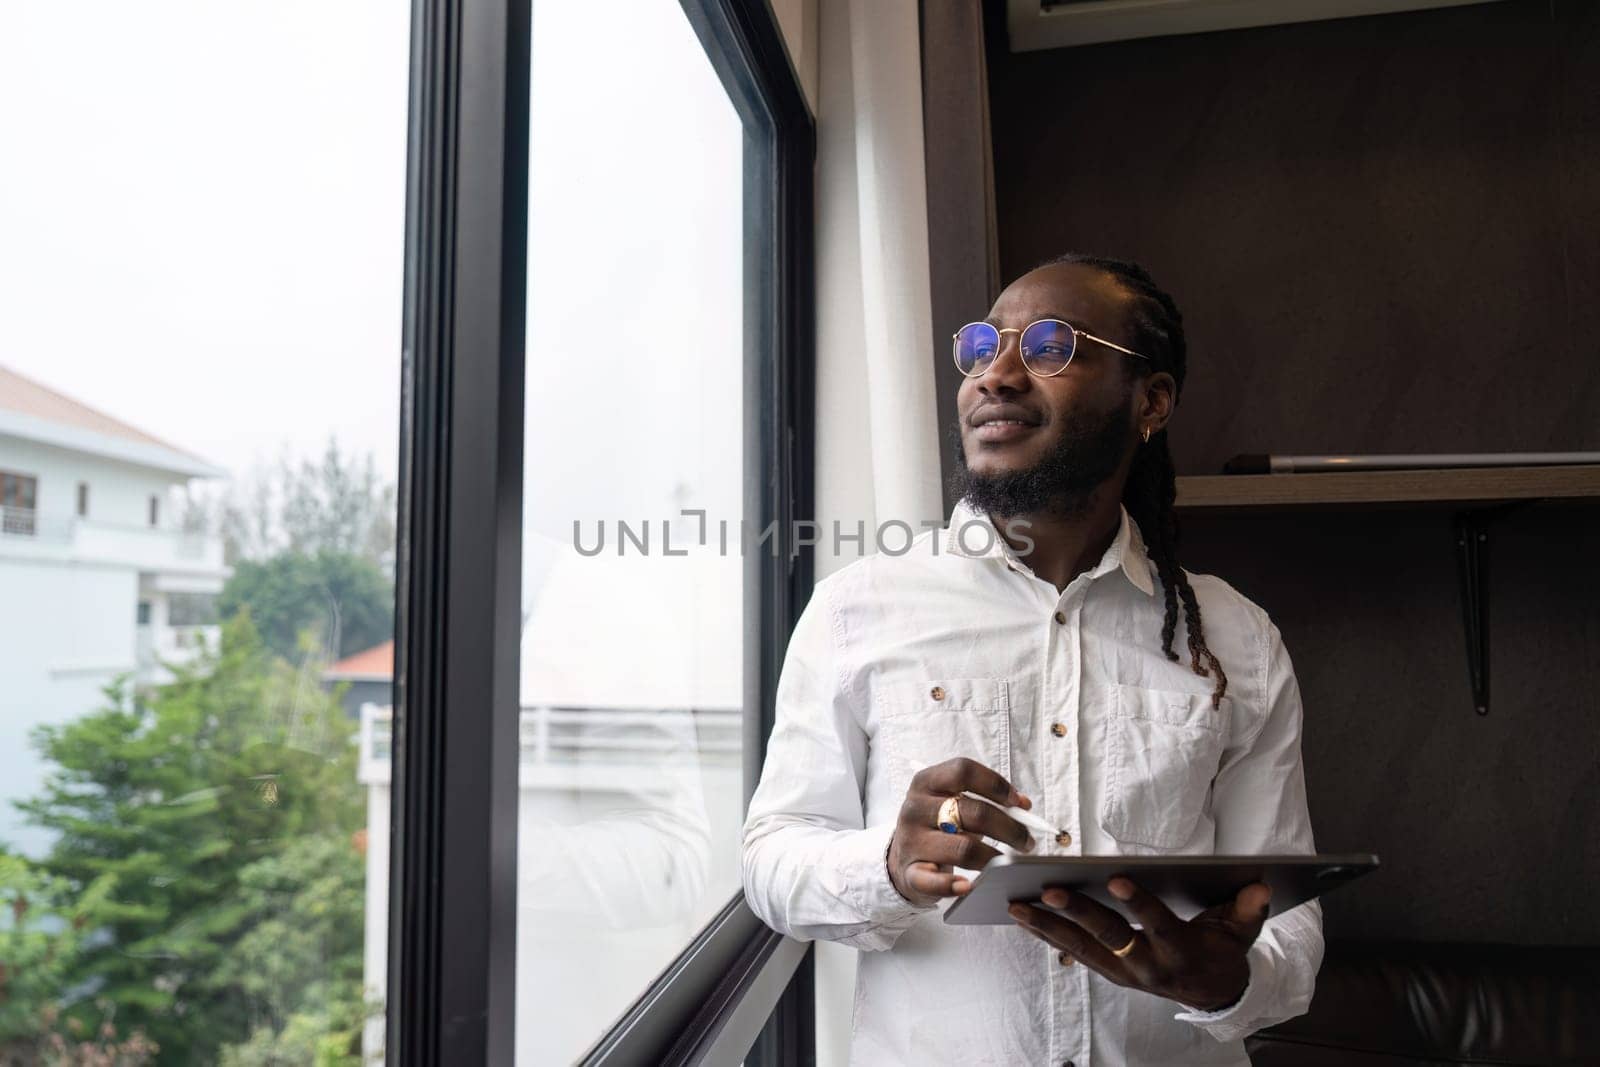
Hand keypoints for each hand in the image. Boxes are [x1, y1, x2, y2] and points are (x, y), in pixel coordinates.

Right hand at [886, 757, 1034, 907]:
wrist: (901, 857)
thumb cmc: (936, 826)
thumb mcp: (952, 803)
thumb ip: (986, 799)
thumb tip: (1024, 804)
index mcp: (926, 782)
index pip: (963, 771)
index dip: (995, 784)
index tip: (1018, 803)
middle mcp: (915, 808)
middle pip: (972, 812)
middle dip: (1009, 828)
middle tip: (1027, 842)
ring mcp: (911, 841)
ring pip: (963, 848)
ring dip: (994, 857)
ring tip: (1009, 863)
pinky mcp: (910, 873)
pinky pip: (933, 881)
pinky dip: (952, 885)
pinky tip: (968, 886)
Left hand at [1007, 877, 1271, 1011]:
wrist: (1214, 994)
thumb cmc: (1223, 950)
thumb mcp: (1242, 932)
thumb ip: (1248, 910)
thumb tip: (1260, 887)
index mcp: (1179, 951)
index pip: (1158, 924)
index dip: (1139, 904)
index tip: (1117, 880)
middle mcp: (1147, 966)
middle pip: (1109, 938)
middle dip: (1078, 914)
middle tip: (1049, 890)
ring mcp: (1124, 972)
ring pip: (1081, 950)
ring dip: (1047, 928)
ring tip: (1015, 905)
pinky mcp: (1109, 972)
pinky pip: (1073, 954)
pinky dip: (1047, 936)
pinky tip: (1022, 917)